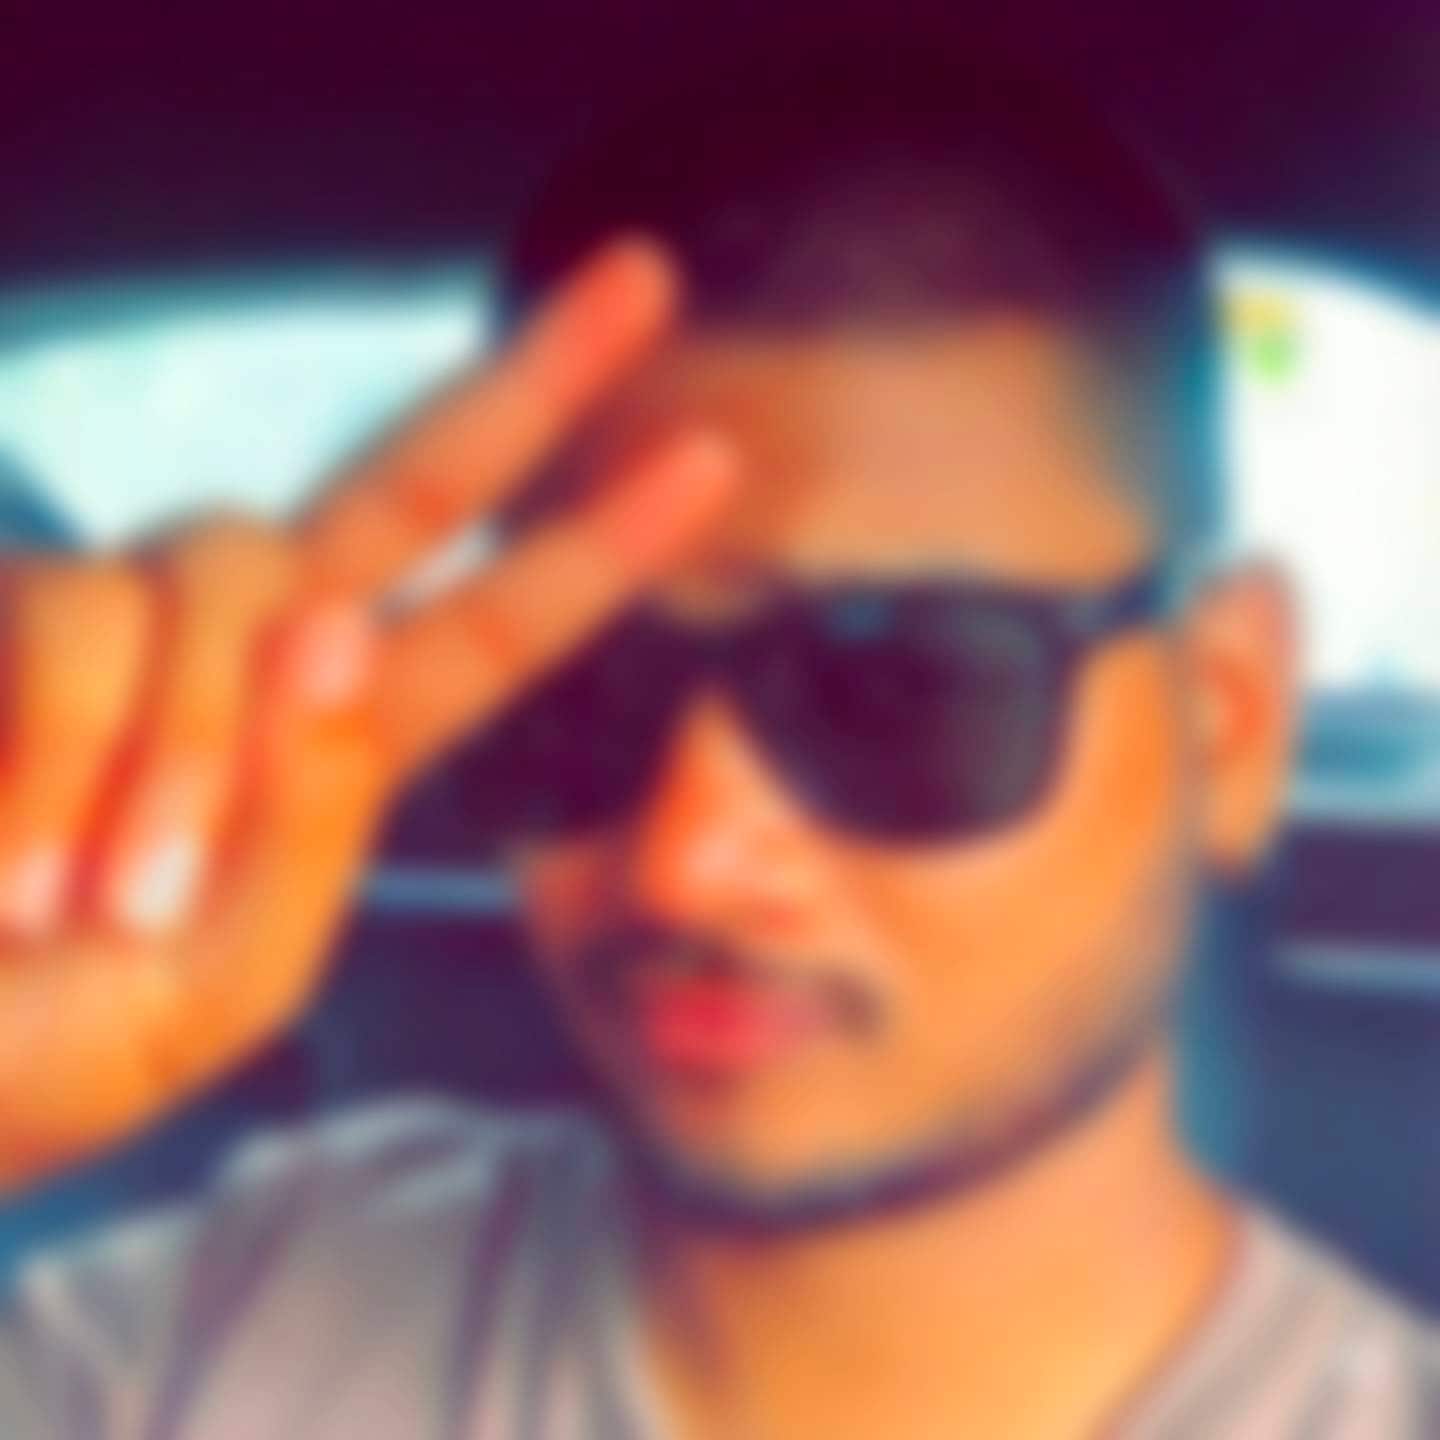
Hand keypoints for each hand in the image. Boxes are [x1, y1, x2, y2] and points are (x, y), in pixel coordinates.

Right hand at [0, 238, 734, 1189]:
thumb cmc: (34, 1055)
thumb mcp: (224, 986)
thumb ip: (311, 823)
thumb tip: (344, 627)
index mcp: (331, 753)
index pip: (491, 628)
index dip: (598, 550)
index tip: (706, 457)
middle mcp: (244, 657)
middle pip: (412, 483)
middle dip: (536, 386)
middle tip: (651, 271)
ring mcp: (124, 617)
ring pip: (237, 572)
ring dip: (194, 752)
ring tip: (103, 910)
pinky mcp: (0, 607)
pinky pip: (81, 615)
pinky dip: (68, 751)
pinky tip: (23, 875)